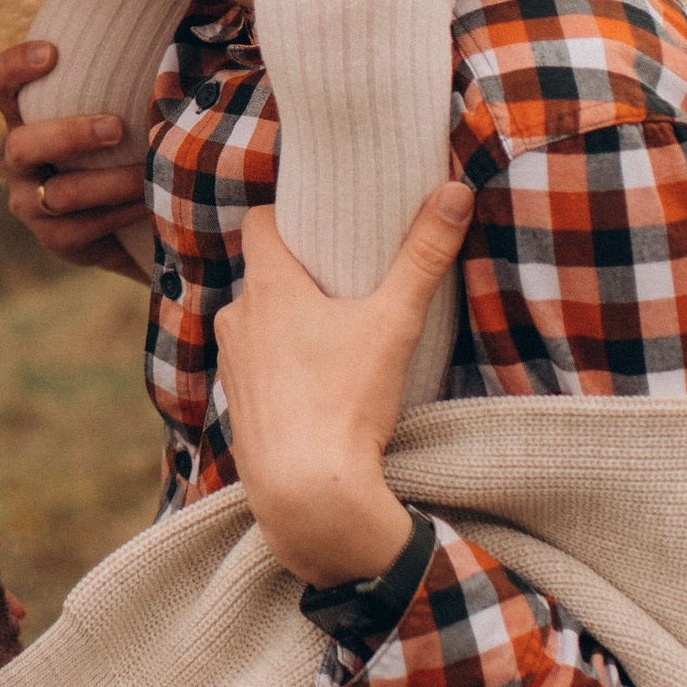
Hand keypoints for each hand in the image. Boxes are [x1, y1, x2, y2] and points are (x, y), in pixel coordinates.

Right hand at [0, 43, 147, 271]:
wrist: (135, 217)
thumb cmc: (126, 144)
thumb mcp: (119, 108)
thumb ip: (128, 77)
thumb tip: (185, 23)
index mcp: (26, 116)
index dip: (15, 67)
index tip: (54, 52)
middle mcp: (19, 160)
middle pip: (21, 145)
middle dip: (69, 136)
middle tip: (117, 128)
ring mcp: (31, 203)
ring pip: (59, 194)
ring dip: (110, 182)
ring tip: (151, 172)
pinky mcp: (56, 241)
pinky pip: (83, 229)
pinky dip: (121, 213)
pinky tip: (151, 202)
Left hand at [214, 185, 472, 586]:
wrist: (307, 494)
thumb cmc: (346, 402)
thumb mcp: (395, 322)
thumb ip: (425, 255)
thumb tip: (455, 191)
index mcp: (267, 287)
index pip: (258, 222)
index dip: (286, 216)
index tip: (322, 223)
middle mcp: (237, 319)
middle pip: (263, 275)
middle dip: (299, 274)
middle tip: (344, 280)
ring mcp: (232, 366)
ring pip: (257, 324)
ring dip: (287, 324)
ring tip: (334, 336)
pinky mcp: (237, 407)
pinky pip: (255, 369)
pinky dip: (279, 368)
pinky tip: (317, 386)